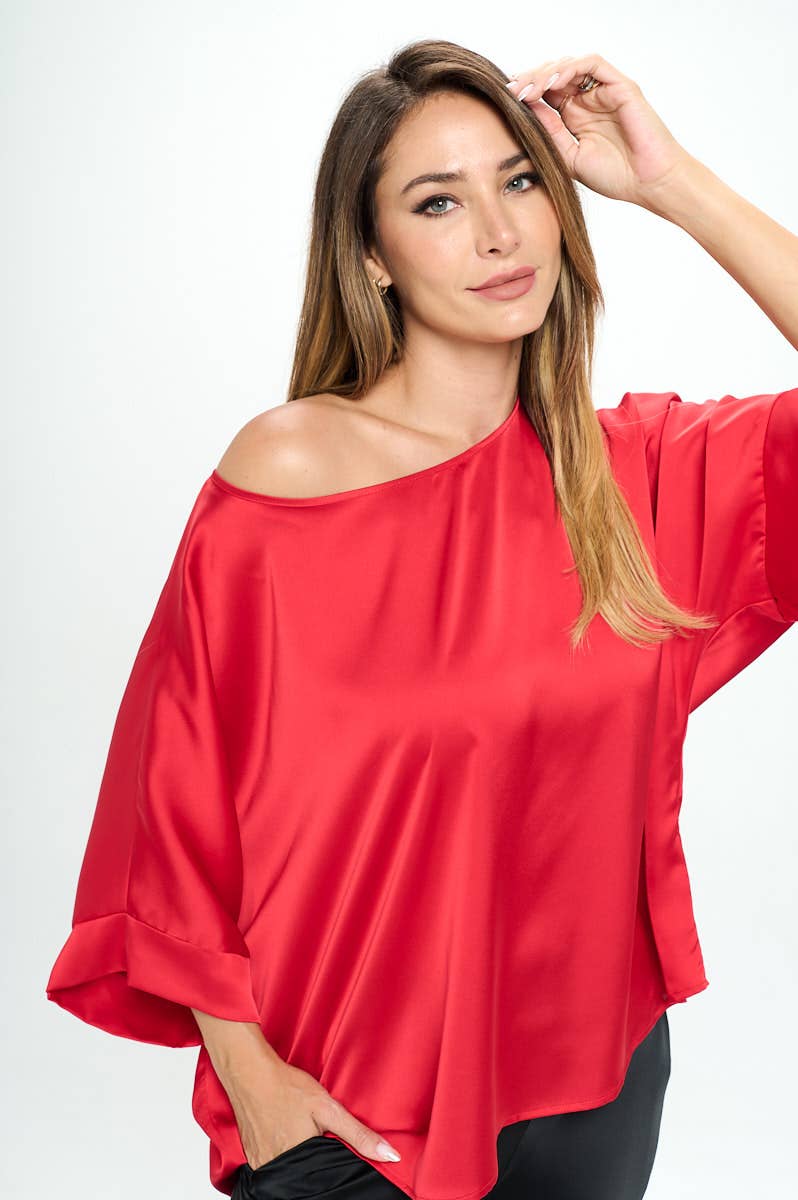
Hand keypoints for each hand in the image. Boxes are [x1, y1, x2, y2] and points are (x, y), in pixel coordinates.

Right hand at [230, 1057, 400, 1167]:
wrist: (249, 1072)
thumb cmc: (287, 1087)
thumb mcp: (328, 1108)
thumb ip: (359, 1135)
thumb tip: (390, 1155)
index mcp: (299, 1162)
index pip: (325, 1181)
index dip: (332, 1169)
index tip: (332, 1153)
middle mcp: (276, 1169)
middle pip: (306, 1176)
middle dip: (316, 1164)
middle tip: (315, 1138)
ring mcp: (260, 1164)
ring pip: (288, 1172)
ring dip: (297, 1159)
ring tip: (298, 1134)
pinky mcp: (251, 1156)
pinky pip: (271, 1165)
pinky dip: (281, 1156)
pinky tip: (284, 1135)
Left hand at [506, 53, 691, 206]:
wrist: (648, 184)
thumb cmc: (616, 176)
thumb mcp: (570, 156)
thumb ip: (549, 133)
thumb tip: (525, 110)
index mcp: (576, 115)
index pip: (546, 94)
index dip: (525, 93)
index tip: (505, 101)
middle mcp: (589, 99)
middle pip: (554, 75)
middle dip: (530, 79)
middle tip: (511, 91)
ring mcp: (605, 91)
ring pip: (570, 66)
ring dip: (546, 73)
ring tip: (529, 88)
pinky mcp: (621, 86)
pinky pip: (592, 64)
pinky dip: (570, 68)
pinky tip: (553, 83)